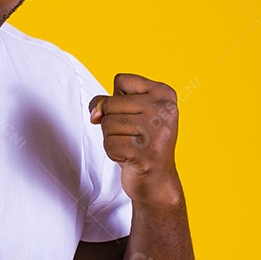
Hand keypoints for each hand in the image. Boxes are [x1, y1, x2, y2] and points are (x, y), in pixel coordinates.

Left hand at [88, 73, 182, 208]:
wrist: (156, 180)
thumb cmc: (139, 142)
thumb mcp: (126, 112)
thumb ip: (106, 103)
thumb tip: (95, 114)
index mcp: (164, 93)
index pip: (121, 79)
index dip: (117, 99)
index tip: (135, 115)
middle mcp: (165, 109)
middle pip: (110, 104)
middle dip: (112, 122)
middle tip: (133, 135)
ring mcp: (158, 131)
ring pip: (107, 124)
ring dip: (112, 138)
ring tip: (131, 146)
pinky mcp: (147, 152)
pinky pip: (109, 143)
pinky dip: (113, 153)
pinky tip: (130, 157)